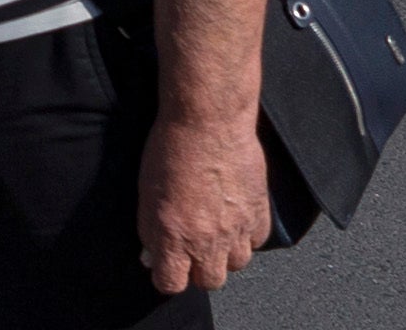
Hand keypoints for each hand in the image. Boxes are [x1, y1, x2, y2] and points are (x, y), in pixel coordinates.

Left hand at [135, 114, 271, 297]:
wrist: (209, 122)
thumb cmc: (169, 149)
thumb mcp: (146, 192)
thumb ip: (150, 230)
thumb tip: (151, 257)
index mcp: (174, 236)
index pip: (172, 283)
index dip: (166, 277)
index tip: (165, 267)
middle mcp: (208, 240)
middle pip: (210, 281)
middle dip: (198, 269)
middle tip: (191, 249)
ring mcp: (237, 229)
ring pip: (236, 264)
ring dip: (225, 254)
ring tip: (214, 230)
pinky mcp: (259, 213)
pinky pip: (257, 241)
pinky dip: (247, 235)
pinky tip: (234, 217)